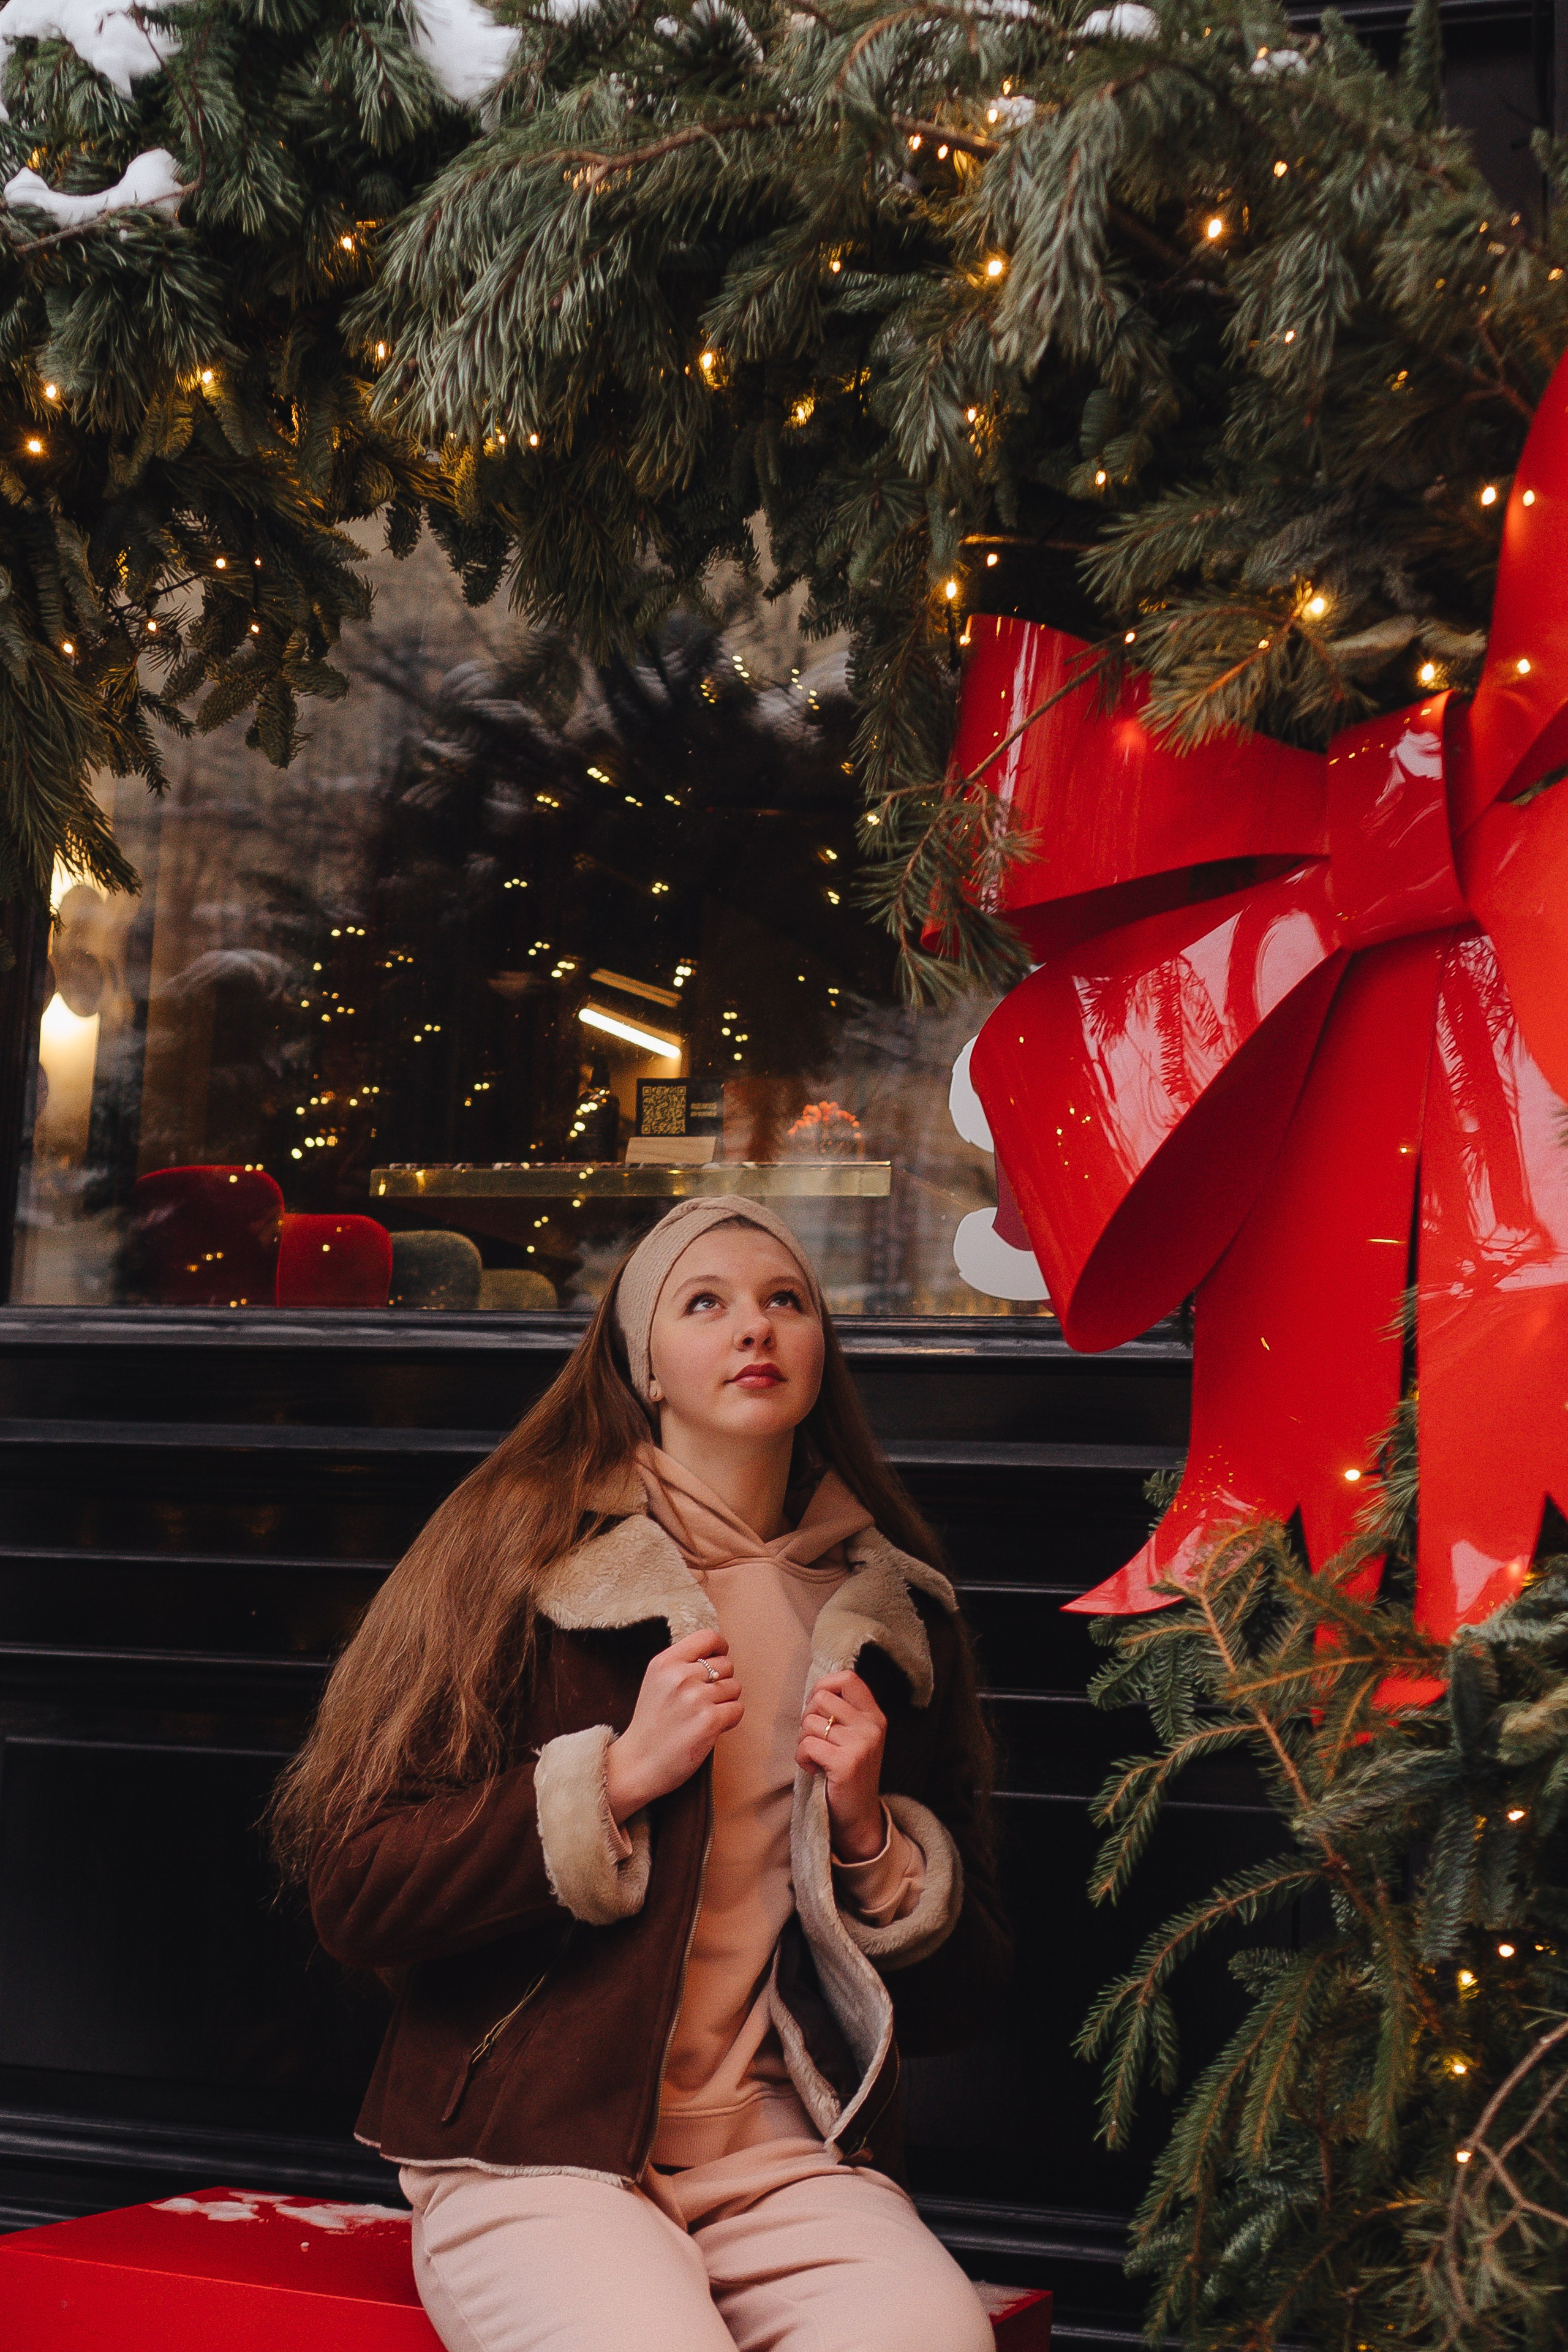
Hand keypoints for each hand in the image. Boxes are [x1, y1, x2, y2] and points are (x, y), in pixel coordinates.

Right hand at [604, 1629, 742, 1822]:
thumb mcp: (656, 1682)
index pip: (708, 1637)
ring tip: (702, 1716)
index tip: (717, 1662)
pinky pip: (737, 1710)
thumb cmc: (650, 1724)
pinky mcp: (709, 1721)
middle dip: (721, 1681)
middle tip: (702, 1701)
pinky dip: (729, 1720)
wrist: (636, 1764)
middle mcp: (680, 1676)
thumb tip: (718, 1652)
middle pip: (726, 1664)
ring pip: (734, 1687)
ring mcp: (695, 1698)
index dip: (720, 1648)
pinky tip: (710, 1729)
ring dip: (725, 1702)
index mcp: (665, 1662)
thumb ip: (682, 1664)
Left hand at [797, 1670, 886, 1862]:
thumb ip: (843, 1712)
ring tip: (817, 1758)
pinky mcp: (846, 1763)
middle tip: (815, 1740)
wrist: (859, 1817)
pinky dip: (802, 1758)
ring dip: (803, 1742)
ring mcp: (861, 1744)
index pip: (848, 1677)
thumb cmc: (848, 1774)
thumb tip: (816, 1690)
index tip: (817, 1708)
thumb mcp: (855, 1738)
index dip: (824, 1686)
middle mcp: (871, 1726)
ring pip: (810, 1723)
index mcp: (874, 1716)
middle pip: (821, 1698)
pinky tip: (814, 1769)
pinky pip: (807, 1745)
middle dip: (807, 1718)